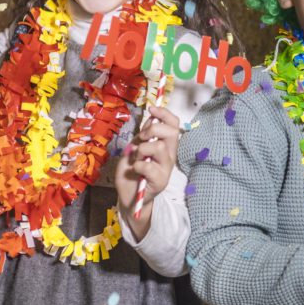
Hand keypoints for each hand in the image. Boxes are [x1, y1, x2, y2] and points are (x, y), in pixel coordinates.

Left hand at [115, 106, 179, 239]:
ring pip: (159, 147)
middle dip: (153, 130)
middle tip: (142, 138)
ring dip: (142, 149)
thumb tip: (151, 120)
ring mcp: (166, 168)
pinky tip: (134, 170)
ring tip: (136, 158)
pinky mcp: (160, 182)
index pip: (174, 124)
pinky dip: (137, 165)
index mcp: (166, 145)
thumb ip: (144, 136)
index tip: (152, 109)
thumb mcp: (135, 148)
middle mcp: (170, 155)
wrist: (129, 196)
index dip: (165, 113)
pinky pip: (148, 166)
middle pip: (171, 132)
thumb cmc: (132, 171)